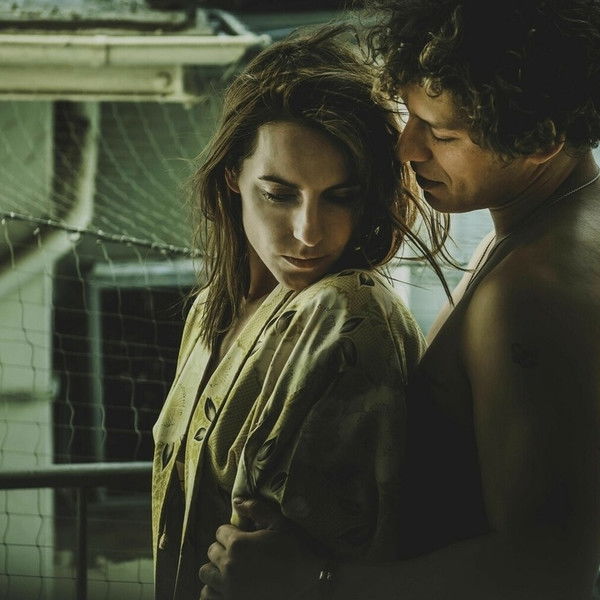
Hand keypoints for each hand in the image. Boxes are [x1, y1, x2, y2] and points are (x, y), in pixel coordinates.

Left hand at [199, 498, 321, 599]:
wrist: (309, 582)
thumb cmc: (295, 550)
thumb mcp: (279, 523)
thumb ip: (256, 509)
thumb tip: (236, 501)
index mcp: (238, 543)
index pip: (220, 532)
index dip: (232, 532)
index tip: (243, 537)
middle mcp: (229, 566)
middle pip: (211, 551)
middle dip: (223, 548)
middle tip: (239, 552)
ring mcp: (228, 587)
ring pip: (205, 573)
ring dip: (215, 569)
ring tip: (230, 569)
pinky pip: (208, 596)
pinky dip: (214, 590)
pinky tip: (227, 586)